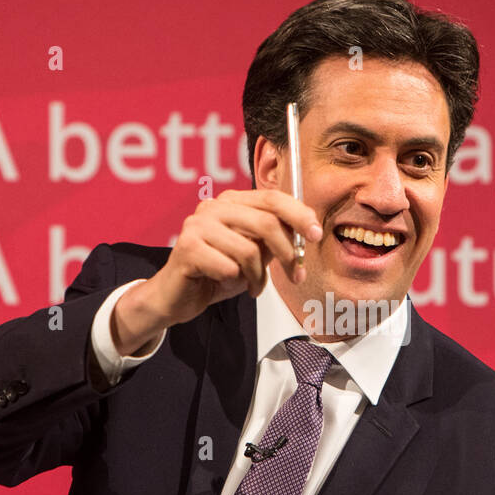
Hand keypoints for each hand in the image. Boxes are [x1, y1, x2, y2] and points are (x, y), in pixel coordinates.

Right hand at [111, 189, 322, 354]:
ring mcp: (198, 225)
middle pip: (266, 222)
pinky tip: (228, 284)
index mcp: (232, 202)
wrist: (178, 297)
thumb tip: (306, 231)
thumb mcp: (254, 254)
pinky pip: (228, 267)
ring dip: (258, 276)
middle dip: (287, 253)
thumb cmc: (218, 273)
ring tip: (254, 286)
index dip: (299, 215)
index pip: (273, 198)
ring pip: (249, 250)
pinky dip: (235, 282)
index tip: (316, 234)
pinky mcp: (187, 248)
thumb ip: (274, 239)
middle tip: (296, 275)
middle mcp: (214, 207)